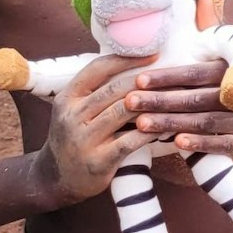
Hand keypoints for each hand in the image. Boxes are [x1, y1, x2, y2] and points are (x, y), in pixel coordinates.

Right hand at [33, 54, 161, 208]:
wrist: (55, 179)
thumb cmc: (75, 137)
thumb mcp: (75, 110)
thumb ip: (97, 90)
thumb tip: (137, 66)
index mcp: (67, 98)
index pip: (98, 69)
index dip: (127, 59)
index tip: (155, 53)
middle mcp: (72, 117)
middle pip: (115, 89)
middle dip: (148, 80)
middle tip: (175, 75)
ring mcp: (83, 140)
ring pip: (124, 112)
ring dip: (153, 103)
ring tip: (177, 97)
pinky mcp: (97, 162)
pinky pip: (130, 141)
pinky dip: (151, 131)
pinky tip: (167, 126)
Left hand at [125, 60, 232, 155]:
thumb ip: (215, 29)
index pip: (195, 73)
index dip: (168, 77)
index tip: (140, 79)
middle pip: (195, 99)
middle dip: (161, 101)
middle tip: (129, 102)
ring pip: (204, 123)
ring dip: (172, 124)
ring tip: (142, 124)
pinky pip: (222, 145)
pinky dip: (201, 144)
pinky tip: (177, 143)